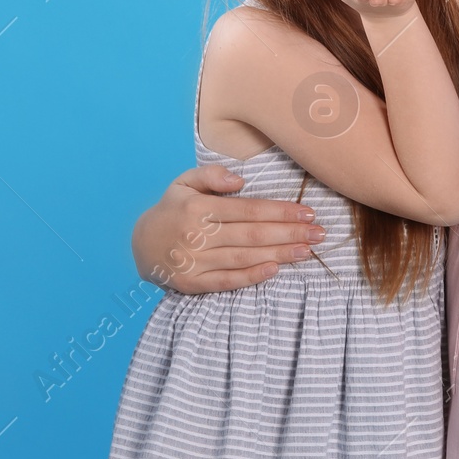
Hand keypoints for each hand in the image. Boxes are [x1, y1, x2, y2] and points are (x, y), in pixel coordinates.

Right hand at [131, 164, 325, 292]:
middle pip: (253, 235)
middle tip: (320, 234)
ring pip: (244, 257)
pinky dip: (251, 276)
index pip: (249, 210)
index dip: (281, 212)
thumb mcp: (184, 182)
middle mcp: (197, 235)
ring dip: (280, 254)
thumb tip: (240, 180)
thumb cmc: (173, 209)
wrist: (139, 245)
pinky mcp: (192, 283)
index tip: (308, 213)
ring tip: (307, 251)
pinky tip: (275, 269)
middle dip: (290, 234)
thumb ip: (211, 174)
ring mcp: (194, 261)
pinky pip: (226, 281)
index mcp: (199, 207)